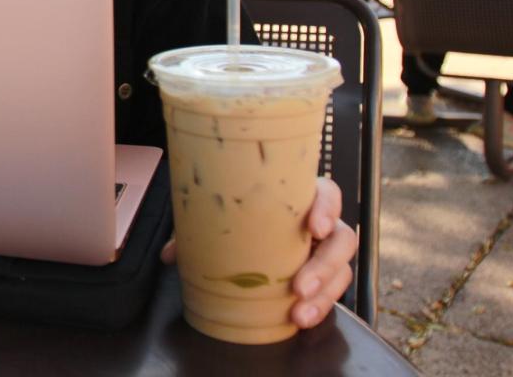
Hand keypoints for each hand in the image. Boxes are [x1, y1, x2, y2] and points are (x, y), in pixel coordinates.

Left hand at [160, 176, 357, 329]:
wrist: (249, 237)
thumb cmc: (241, 221)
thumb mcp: (221, 221)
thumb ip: (198, 232)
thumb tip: (170, 255)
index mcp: (301, 199)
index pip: (327, 194)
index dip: (326, 208)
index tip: (315, 226)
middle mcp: (322, 225)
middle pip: (341, 239)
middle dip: (323, 265)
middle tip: (299, 286)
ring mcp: (325, 252)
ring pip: (341, 270)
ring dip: (324, 294)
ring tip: (299, 312)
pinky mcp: (325, 278)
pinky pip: (332, 292)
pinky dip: (320, 307)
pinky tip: (302, 318)